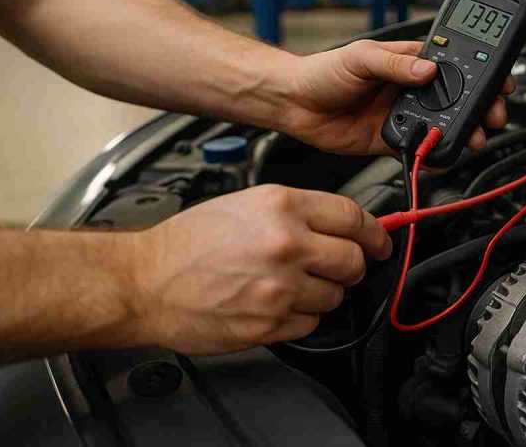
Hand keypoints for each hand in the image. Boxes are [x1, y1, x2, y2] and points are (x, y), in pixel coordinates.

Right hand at [129, 185, 391, 354]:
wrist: (145, 280)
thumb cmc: (188, 241)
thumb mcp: (248, 202)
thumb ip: (298, 211)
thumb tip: (341, 224)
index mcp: (283, 207)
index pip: (354, 217)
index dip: (374, 232)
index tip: (380, 241)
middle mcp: (287, 244)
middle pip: (354, 260)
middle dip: (351, 266)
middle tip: (338, 267)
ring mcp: (280, 287)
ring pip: (336, 296)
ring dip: (323, 293)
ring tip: (290, 285)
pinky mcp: (270, 323)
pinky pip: (311, 323)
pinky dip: (301, 317)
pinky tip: (275, 304)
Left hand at [281, 39, 514, 154]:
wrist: (294, 104)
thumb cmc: (322, 71)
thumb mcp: (360, 57)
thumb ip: (394, 63)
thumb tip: (427, 69)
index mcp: (410, 61)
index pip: (456, 63)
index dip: (483, 71)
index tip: (500, 80)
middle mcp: (412, 88)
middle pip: (460, 98)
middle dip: (482, 107)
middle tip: (493, 116)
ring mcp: (405, 114)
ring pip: (445, 125)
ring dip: (463, 133)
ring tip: (473, 140)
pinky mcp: (393, 139)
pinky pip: (422, 150)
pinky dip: (434, 157)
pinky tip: (441, 158)